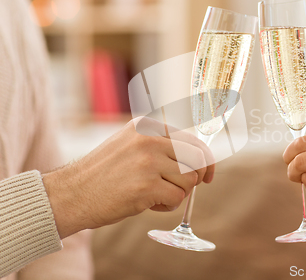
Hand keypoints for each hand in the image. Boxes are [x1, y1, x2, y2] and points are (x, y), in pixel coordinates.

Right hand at [43, 117, 214, 238]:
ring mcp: (148, 161)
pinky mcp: (146, 186)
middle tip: (185, 188)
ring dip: (178, 193)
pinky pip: (177, 198)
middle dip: (198, 177)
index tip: (208, 175)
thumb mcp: (131, 145)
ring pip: (190, 180)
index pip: (193, 140)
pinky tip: (150, 204)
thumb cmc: (104, 173)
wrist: (71, 193)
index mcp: (148, 126)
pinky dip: (168, 206)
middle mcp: (150, 139)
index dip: (206, 160)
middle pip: (198, 159)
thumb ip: (161, 146)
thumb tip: (199, 158)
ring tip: (156, 195)